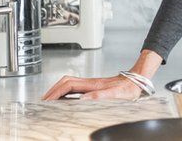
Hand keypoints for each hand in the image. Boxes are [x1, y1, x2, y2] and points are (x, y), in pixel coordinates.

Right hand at [43, 49, 161, 100]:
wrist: (137, 80)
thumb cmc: (129, 87)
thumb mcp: (115, 94)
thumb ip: (99, 96)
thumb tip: (82, 99)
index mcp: (92, 84)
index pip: (68, 85)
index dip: (56, 92)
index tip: (47, 100)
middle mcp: (90, 82)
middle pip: (65, 82)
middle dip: (53, 90)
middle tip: (44, 101)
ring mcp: (91, 84)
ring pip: (69, 84)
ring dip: (58, 90)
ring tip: (50, 100)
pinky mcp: (95, 87)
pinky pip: (75, 87)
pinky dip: (66, 92)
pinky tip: (66, 99)